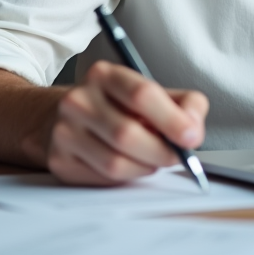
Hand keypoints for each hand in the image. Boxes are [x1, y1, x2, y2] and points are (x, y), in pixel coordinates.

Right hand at [43, 61, 207, 185]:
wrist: (64, 116)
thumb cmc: (116, 106)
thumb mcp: (150, 92)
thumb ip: (183, 103)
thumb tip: (193, 130)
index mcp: (104, 75)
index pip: (141, 94)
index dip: (172, 119)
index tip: (191, 137)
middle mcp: (79, 99)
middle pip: (127, 134)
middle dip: (161, 152)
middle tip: (177, 156)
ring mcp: (65, 131)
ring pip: (116, 163)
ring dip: (145, 167)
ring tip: (151, 158)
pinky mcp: (60, 160)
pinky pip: (103, 179)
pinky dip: (126, 177)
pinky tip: (129, 164)